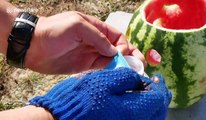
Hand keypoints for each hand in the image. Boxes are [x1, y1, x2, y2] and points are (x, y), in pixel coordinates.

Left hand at [25, 12, 144, 73]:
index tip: (123, 54)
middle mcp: (96, 42)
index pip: (117, 37)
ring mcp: (91, 54)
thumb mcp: (78, 25)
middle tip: (140, 65)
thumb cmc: (54, 30)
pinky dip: (110, 72)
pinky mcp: (86, 66)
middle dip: (130, 56)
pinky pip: (102, 69)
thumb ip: (98, 37)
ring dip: (122, 66)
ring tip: (131, 73)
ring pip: (112, 60)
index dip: (124, 45)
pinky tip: (116, 75)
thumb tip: (114, 51)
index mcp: (96, 28)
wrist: (33, 46)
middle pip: (118, 49)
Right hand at [29, 68, 171, 119]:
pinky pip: (138, 119)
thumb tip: (139, 78)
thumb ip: (126, 77)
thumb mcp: (105, 80)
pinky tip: (138, 103)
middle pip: (156, 111)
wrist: (64, 117)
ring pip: (149, 117)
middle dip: (160, 97)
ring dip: (153, 104)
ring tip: (150, 93)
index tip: (157, 77)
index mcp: (131, 109)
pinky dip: (144, 111)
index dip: (159, 86)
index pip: (157, 98)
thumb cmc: (83, 97)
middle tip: (157, 85)